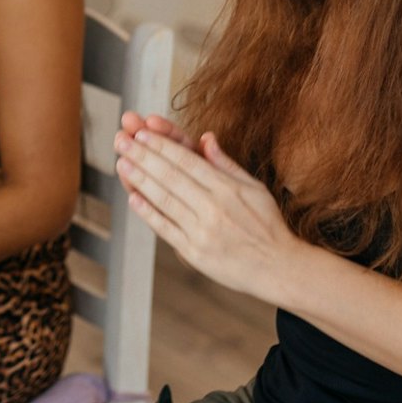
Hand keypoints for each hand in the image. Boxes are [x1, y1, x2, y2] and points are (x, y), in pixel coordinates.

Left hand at [116, 128, 300, 301]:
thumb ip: (226, 164)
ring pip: (165, 200)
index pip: (187, 161)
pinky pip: (166, 228)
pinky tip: (133, 197)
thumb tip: (204, 137)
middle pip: (171, 177)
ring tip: (121, 163)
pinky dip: (148, 212)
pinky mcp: (195, 253)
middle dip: (142, 156)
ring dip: (140, 180)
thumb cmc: (267, 224)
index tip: (142, 133)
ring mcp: (203, 231)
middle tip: (121, 140)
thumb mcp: (254, 188)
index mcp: (228, 189)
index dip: (162, 146)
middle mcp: (214, 208)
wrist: (280, 269)